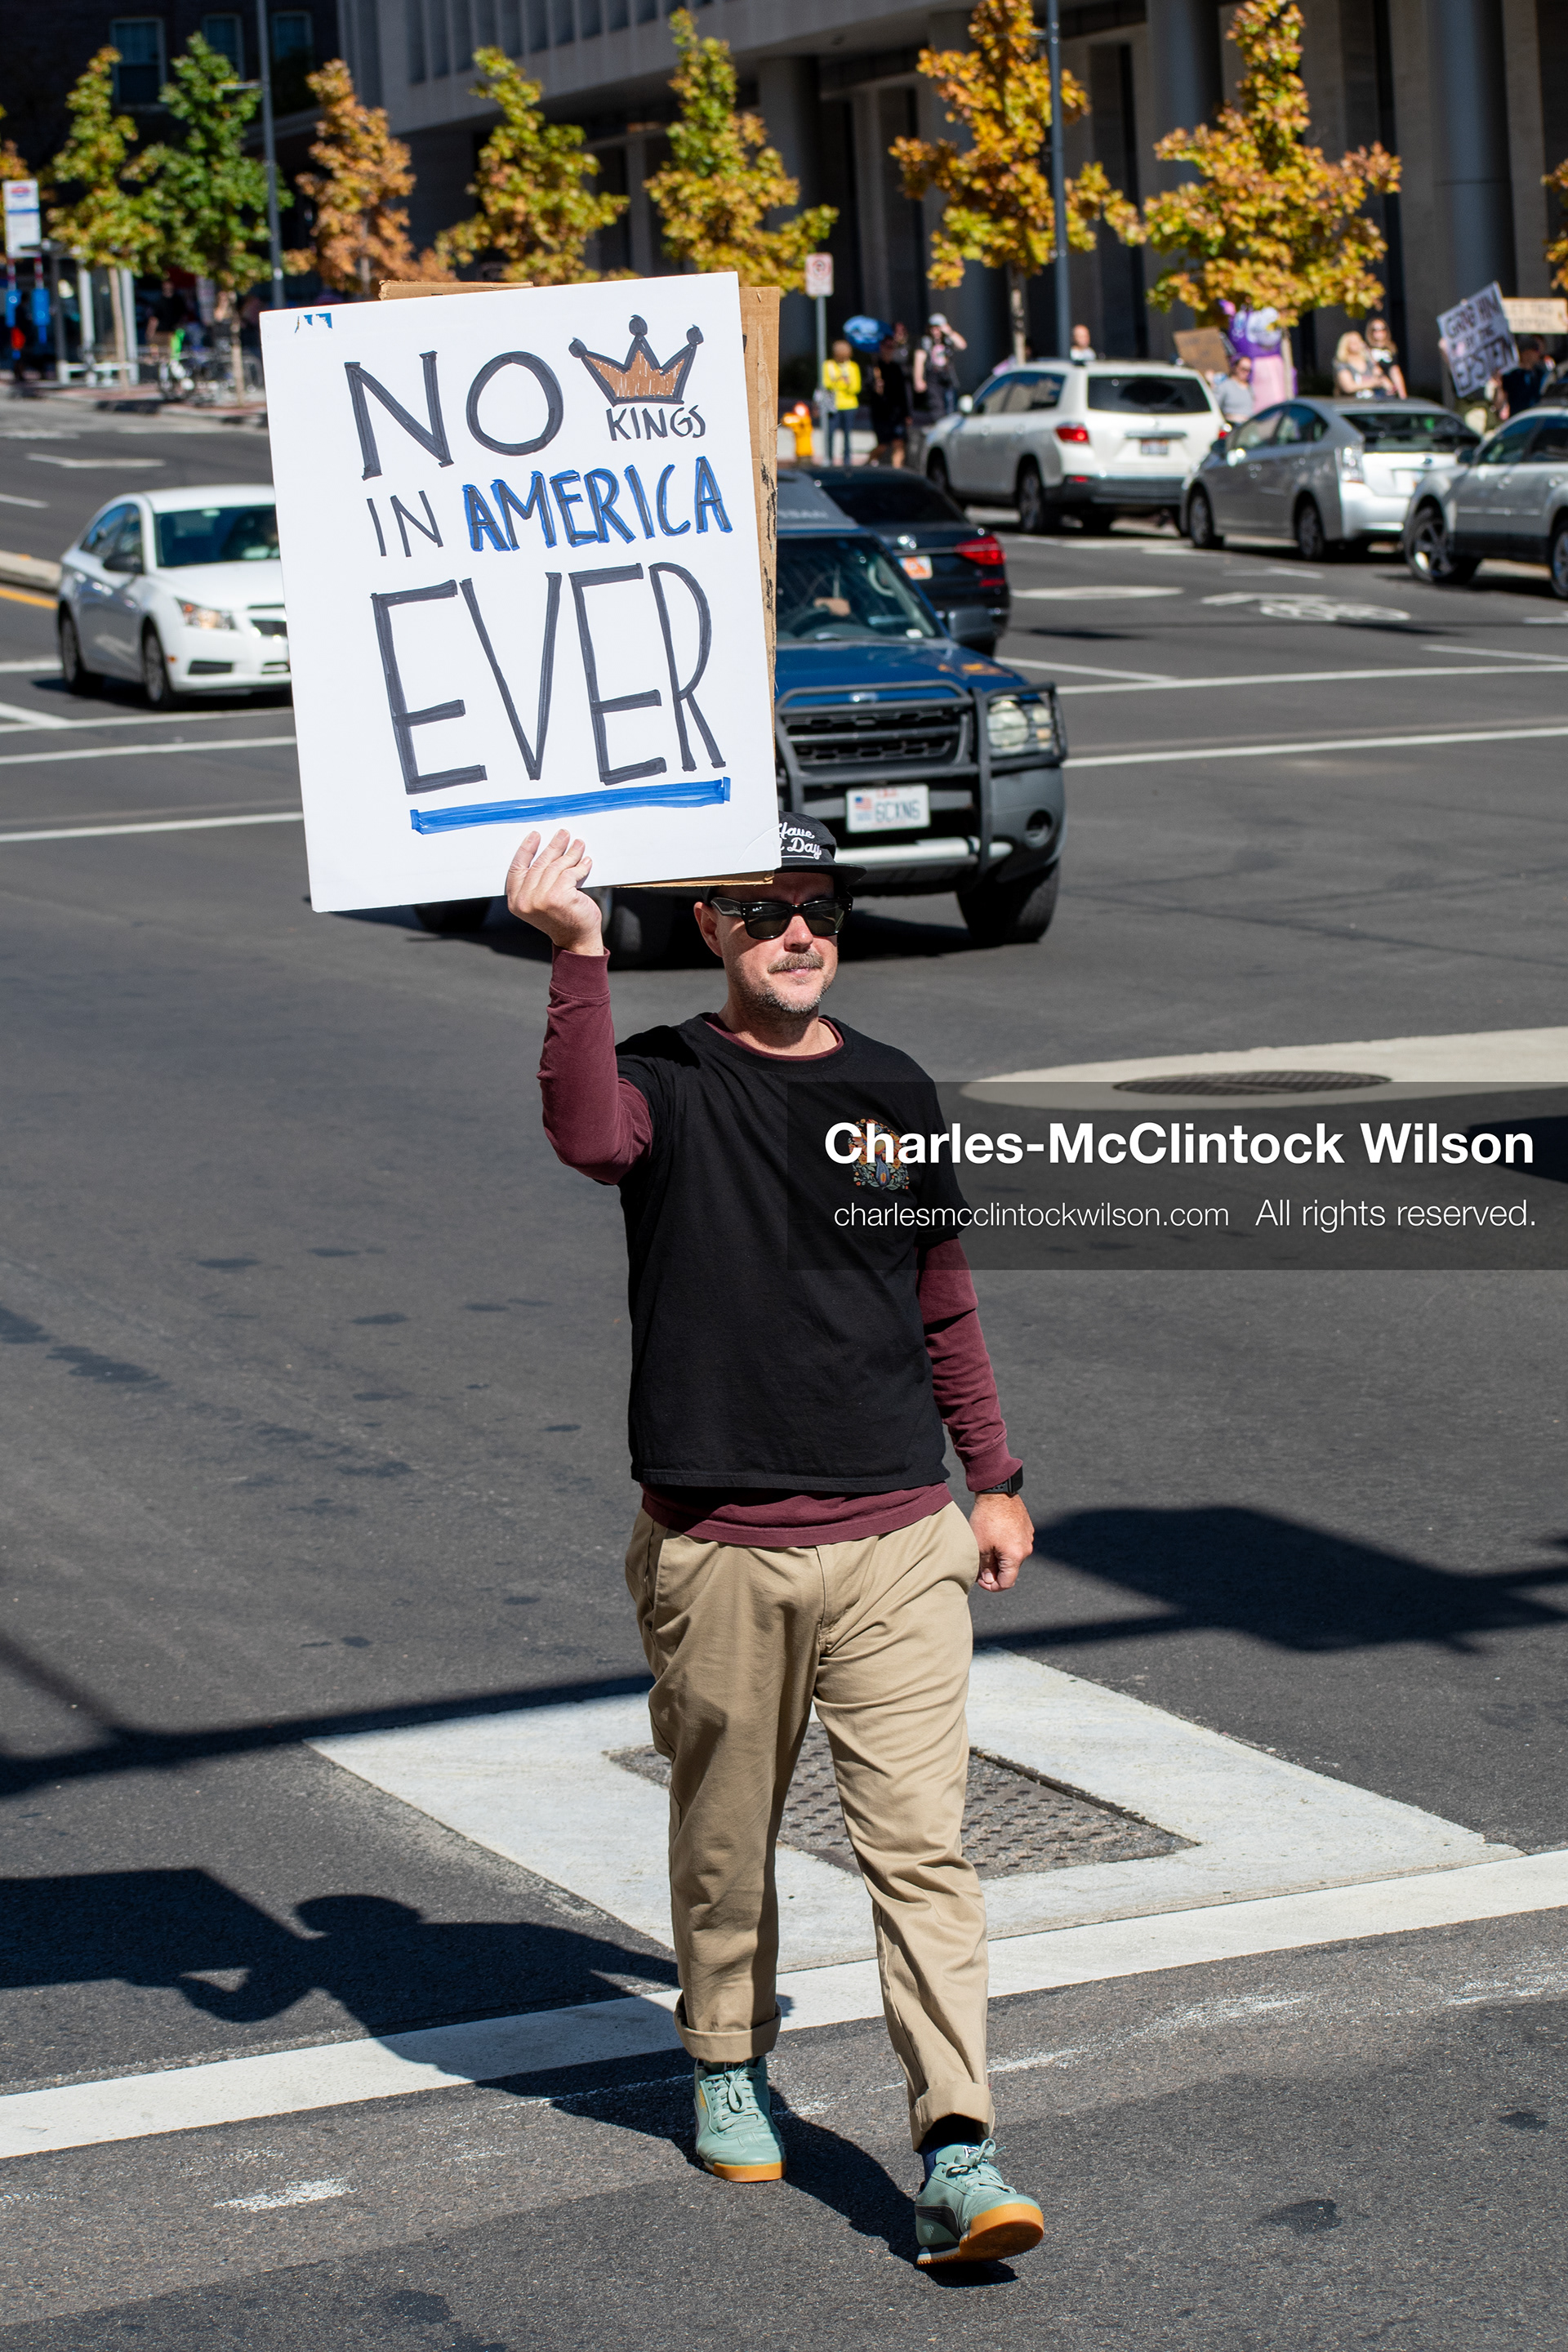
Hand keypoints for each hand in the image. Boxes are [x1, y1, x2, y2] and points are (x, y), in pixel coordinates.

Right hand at [505, 828, 602, 955]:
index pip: (517, 869)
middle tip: (563, 834)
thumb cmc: (561, 919)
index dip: (526, 850)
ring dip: (570, 853)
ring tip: (578, 844)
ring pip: (556, 867)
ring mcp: (540, 899)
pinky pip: (570, 874)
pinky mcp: (558, 897)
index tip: (536, 835)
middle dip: (553, 846)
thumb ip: (536, 883)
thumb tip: (546, 852)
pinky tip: (586, 862)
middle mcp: (525, 901)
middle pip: (539, 864)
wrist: (576, 940)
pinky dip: (580, 866)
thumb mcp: (539, 902)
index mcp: (515, 902)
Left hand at [970, 1491, 1033, 1591]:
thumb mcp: (980, 1546)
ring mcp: (1028, 1538)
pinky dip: (1005, 1545)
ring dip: (999, 1557)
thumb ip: (985, 1567)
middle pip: (1010, 1569)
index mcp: (1016, 1556)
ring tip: (985, 1545)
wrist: (997, 1492)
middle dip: (994, 1570)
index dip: (992, 1586)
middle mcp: (1026, 1549)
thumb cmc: (987, 1519)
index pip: (1007, 1583)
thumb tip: (988, 1580)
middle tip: (979, 1561)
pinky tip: (993, 1535)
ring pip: (1012, 1556)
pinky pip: (1016, 1543)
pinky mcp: (1027, 1528)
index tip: (980, 1579)